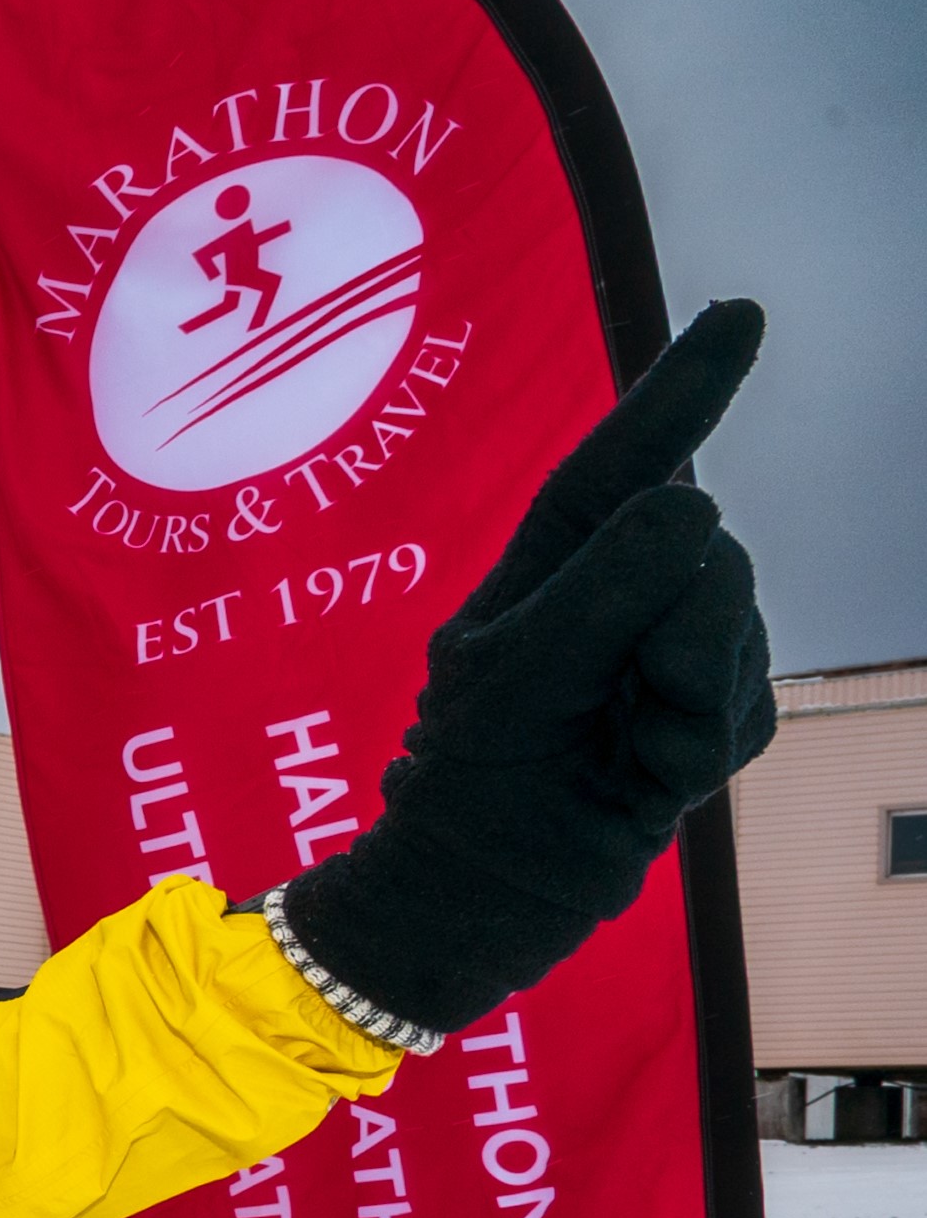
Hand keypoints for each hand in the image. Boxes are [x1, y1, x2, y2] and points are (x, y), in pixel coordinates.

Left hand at [277, 301, 775, 1036]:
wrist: (486, 902)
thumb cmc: (471, 784)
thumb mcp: (517, 678)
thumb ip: (607, 588)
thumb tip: (694, 505)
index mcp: (547, 572)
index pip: (620, 466)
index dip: (680, 390)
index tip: (741, 315)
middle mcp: (616, 602)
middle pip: (703, 552)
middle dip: (676, 619)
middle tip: (611, 692)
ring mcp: (671, 660)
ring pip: (737, 628)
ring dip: (684, 693)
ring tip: (611, 744)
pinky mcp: (711, 722)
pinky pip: (745, 708)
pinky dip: (699, 743)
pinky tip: (645, 776)